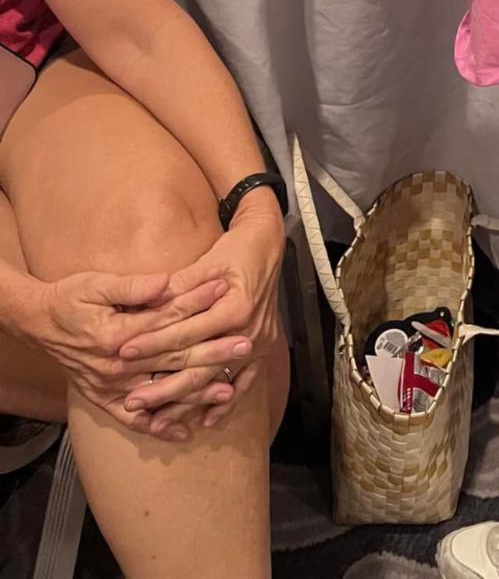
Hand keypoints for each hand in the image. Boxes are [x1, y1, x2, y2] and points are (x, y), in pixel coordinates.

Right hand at [28, 269, 234, 439]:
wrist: (38, 322)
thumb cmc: (69, 298)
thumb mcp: (96, 284)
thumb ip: (133, 288)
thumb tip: (165, 283)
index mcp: (115, 336)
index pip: (167, 322)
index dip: (197, 306)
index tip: (225, 295)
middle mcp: (114, 367)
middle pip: (172, 360)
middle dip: (211, 352)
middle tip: (244, 344)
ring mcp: (109, 387)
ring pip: (160, 393)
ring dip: (195, 394)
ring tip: (230, 390)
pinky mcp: (103, 397)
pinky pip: (133, 419)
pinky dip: (158, 425)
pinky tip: (183, 431)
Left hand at [118, 194, 284, 435]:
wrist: (268, 245)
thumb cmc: (234, 250)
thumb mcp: (205, 262)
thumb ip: (176, 289)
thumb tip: (142, 308)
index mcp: (233, 308)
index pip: (184, 333)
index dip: (152, 344)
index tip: (123, 353)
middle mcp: (248, 331)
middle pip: (199, 367)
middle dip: (163, 388)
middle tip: (131, 401)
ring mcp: (259, 343)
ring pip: (216, 382)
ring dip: (186, 404)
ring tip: (156, 423)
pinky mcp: (264, 348)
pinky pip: (245, 383)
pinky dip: (225, 403)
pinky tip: (205, 420)